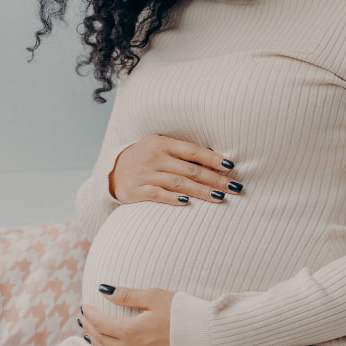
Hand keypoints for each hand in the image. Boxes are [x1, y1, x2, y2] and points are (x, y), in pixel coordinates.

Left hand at [80, 285, 174, 345]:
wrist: (207, 336)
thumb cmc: (182, 312)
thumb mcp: (154, 296)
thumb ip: (127, 294)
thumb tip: (104, 290)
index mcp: (131, 331)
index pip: (101, 323)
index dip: (90, 314)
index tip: (84, 306)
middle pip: (102, 339)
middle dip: (90, 327)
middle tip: (83, 317)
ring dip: (97, 341)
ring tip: (89, 332)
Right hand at [109, 135, 241, 204]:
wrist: (112, 171)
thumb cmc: (144, 158)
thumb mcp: (159, 146)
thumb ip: (181, 151)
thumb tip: (215, 156)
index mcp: (162, 143)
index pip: (192, 151)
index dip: (212, 158)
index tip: (231, 166)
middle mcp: (154, 157)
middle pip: (190, 169)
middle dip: (214, 179)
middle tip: (234, 187)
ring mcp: (144, 174)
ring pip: (178, 183)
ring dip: (201, 191)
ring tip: (219, 197)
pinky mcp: (136, 190)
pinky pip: (157, 194)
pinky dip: (172, 198)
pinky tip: (187, 203)